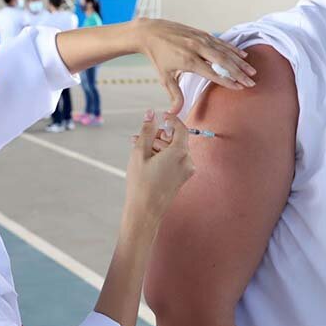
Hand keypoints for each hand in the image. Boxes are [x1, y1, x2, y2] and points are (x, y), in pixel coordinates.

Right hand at [124, 110, 195, 231]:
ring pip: (174, 150)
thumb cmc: (141, 183)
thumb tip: (151, 114)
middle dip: (159, 135)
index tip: (161, 116)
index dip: (171, 120)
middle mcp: (187, 161)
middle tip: (141, 136)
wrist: (145, 211)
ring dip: (158, 146)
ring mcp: (186, 171)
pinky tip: (147, 159)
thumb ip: (147, 131)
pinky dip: (163, 156)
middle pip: (176, 139)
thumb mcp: (140, 153)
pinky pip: (174, 160)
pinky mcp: (182, 178)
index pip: (181, 128)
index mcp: (179, 153)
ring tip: (138, 149)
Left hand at [135, 18, 256, 113]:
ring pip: (225, 51)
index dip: (227, 81)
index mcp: (188, 60)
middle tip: (252, 82)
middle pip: (223, 61)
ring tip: (252, 71)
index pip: (212, 73)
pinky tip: (243, 56)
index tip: (239, 88)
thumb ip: (174, 95)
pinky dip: (233, 49)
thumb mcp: (164, 77)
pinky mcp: (202, 34)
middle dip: (239, 72)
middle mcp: (197, 48)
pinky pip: (221, 42)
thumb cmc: (158, 56)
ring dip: (240, 61)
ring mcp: (200, 39)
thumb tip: (173, 114)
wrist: (150, 32)